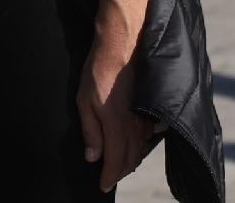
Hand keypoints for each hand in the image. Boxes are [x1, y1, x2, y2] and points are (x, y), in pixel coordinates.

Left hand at [77, 35, 152, 192]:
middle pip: (129, 160)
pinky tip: (131, 144)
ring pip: (139, 150)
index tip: (102, 187)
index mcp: (116, 127)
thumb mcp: (84, 101)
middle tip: (108, 178)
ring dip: (129, 161)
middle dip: (118, 172)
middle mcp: (134, 127)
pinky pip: (145, 137)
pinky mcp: (149, 110)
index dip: (108, 178)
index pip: (114, 162)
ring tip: (118, 165)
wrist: (123, 47)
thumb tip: (92, 157)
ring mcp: (144, 119)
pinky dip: (137, 147)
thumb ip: (90, 131)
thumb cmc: (99, 71)